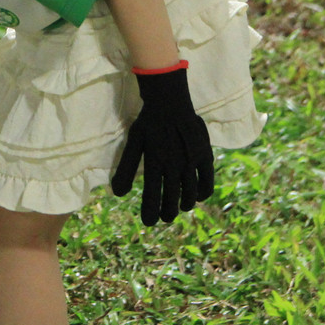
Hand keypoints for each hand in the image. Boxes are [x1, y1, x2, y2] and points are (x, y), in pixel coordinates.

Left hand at [111, 62, 214, 225]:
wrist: (170, 101)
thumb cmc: (148, 123)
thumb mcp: (132, 143)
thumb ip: (125, 169)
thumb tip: (117, 194)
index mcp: (155, 162)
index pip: (153, 195)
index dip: (150, 212)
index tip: (148, 223)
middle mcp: (174, 164)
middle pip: (172, 197)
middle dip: (167, 212)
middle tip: (164, 219)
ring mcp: (191, 160)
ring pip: (189, 192)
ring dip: (183, 204)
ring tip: (178, 209)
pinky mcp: (204, 154)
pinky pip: (206, 180)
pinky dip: (202, 192)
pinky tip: (197, 197)